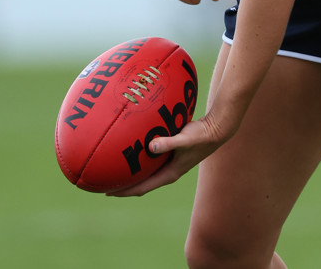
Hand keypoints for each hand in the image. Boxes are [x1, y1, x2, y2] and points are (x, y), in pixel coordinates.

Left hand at [106, 111, 226, 196]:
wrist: (216, 130)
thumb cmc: (201, 136)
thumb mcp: (184, 139)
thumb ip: (168, 142)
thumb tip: (150, 146)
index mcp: (169, 174)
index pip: (142, 188)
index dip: (124, 191)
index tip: (107, 191)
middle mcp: (168, 171)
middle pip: (141, 183)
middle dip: (124, 184)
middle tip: (104, 181)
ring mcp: (170, 163)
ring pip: (146, 172)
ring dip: (131, 172)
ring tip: (114, 168)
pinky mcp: (171, 153)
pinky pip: (151, 160)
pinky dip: (140, 158)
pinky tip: (132, 148)